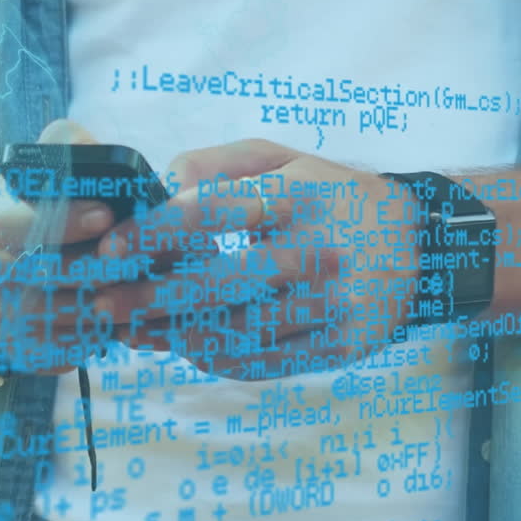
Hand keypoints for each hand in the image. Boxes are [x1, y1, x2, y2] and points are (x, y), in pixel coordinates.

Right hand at [0, 119, 123, 374]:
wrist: (15, 265)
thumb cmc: (53, 211)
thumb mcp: (53, 170)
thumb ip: (70, 149)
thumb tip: (89, 147)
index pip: (16, 221)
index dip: (63, 219)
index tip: (107, 214)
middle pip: (31, 274)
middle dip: (88, 268)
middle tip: (133, 261)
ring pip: (43, 316)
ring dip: (92, 306)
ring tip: (134, 291)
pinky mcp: (15, 345)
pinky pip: (50, 350)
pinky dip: (86, 338)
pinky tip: (117, 323)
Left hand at [91, 139, 423, 380]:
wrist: (419, 247)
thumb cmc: (331, 196)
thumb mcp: (281, 158)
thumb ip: (215, 163)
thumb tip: (157, 187)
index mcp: (299, 194)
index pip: (215, 212)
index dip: (155, 232)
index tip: (110, 249)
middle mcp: (318, 250)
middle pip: (219, 283)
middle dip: (150, 297)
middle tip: (101, 304)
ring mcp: (333, 304)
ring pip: (237, 331)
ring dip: (173, 334)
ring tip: (131, 328)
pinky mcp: (340, 346)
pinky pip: (264, 362)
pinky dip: (215, 357)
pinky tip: (183, 344)